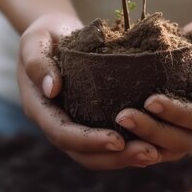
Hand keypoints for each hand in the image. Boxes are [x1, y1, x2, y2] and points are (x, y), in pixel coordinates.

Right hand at [17, 13, 162, 169]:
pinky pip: (107, 141)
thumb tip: (52, 88)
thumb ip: (38, 62)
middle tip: (149, 153)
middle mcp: (55, 123)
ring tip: (155, 154)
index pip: (62, 134)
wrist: (53, 33)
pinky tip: (154, 143)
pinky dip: (127, 146)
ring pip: (96, 155)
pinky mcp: (89, 119)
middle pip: (82, 154)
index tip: (117, 140)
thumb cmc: (45, 33)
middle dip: (114, 158)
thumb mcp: (35, 40)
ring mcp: (72, 124)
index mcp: (40, 108)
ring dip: (125, 158)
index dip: (89, 141)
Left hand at [115, 11, 191, 161]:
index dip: (177, 114)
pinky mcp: (171, 125)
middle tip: (122, 116)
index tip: (150, 100)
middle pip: (182, 140)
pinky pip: (156, 143)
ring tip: (116, 124)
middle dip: (152, 131)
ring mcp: (188, 128)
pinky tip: (114, 132)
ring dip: (141, 140)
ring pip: (167, 148)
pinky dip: (137, 142)